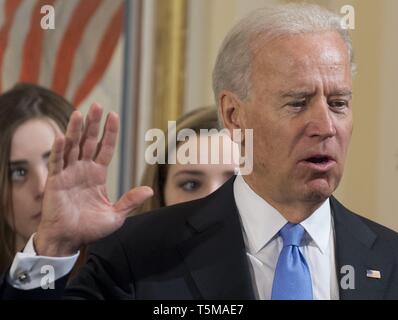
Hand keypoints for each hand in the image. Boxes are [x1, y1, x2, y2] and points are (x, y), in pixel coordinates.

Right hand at [35, 103, 152, 255]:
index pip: (105, 148)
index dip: (109, 132)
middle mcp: (83, 170)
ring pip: (72, 146)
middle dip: (93, 124)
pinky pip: (57, 162)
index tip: (114, 115)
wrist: (69, 239)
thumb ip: (130, 201)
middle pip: (88, 141)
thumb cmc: (91, 228)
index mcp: (97, 174)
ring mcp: (69, 173)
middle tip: (98, 105)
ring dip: (75, 130)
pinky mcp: (55, 181)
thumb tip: (150, 190)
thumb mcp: (116, 215)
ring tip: (79, 113)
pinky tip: (62, 136)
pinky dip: (59, 149)